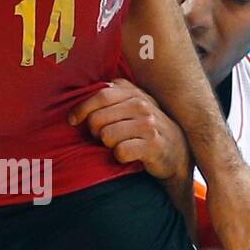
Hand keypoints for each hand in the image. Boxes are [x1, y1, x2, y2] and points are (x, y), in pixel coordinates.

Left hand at [69, 79, 190, 180]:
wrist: (177, 151)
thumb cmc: (146, 128)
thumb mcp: (132, 106)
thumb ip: (110, 97)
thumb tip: (77, 97)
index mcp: (133, 92)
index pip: (99, 96)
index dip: (81, 109)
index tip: (73, 120)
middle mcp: (142, 105)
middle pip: (98, 118)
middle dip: (94, 132)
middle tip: (102, 138)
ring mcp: (149, 124)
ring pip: (107, 136)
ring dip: (108, 145)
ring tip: (118, 145)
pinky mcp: (153, 145)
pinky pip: (120, 151)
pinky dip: (120, 156)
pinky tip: (128, 155)